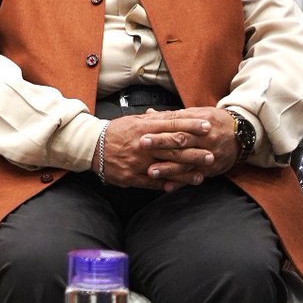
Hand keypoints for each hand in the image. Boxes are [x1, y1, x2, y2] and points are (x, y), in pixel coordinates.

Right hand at [100, 109, 224, 189]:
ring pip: (166, 168)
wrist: (91, 146)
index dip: (191, 126)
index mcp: (143, 128)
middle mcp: (142, 145)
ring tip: (201, 175)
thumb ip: (155, 120)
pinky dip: (167, 184)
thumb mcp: (134, 121)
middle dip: (194, 152)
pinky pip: (152, 182)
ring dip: (186, 172)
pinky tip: (179, 187)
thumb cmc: (115, 132)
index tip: (207, 127)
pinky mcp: (131, 176)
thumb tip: (176, 116)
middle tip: (211, 154)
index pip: (172, 125)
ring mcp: (137, 162)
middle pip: (173, 148)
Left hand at [138, 106, 237, 185]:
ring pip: (186, 162)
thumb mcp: (196, 114)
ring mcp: (208, 155)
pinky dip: (181, 183)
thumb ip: (172, 116)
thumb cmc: (213, 121)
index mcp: (198, 123)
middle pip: (180, 141)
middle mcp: (204, 139)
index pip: (176, 125)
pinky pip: (195, 176)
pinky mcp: (211, 169)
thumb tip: (149, 114)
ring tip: (151, 172)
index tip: (143, 133)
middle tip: (142, 147)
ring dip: (168, 168)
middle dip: (160, 145)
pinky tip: (168, 187)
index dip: (160, 130)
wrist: (242, 134)